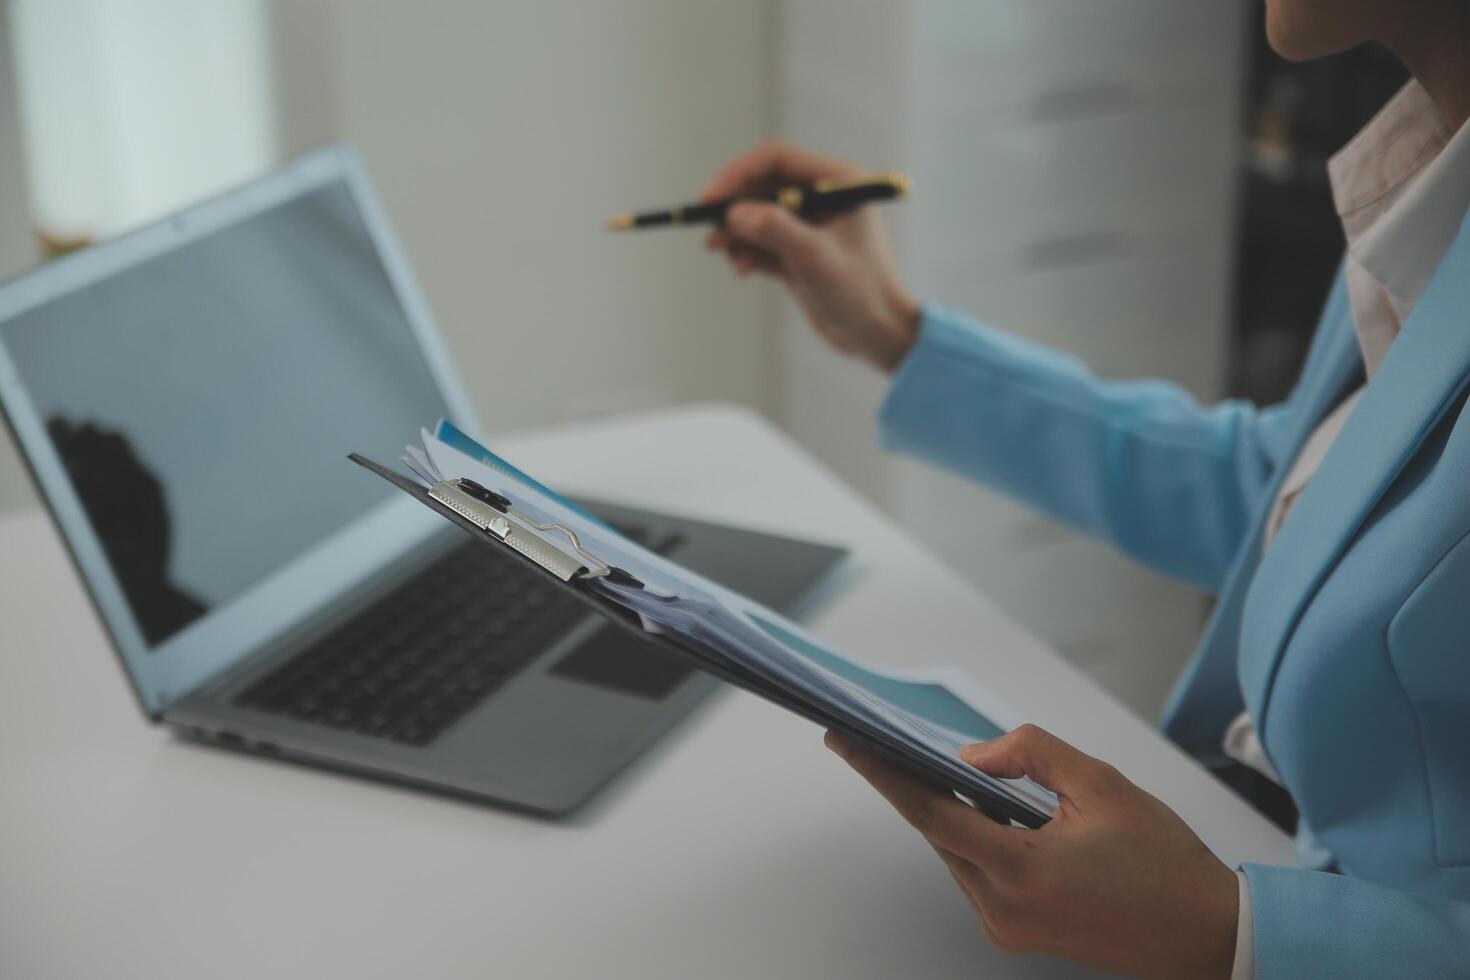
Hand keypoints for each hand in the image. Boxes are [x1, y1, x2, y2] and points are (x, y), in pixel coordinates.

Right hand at [701, 142, 919, 371]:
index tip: (711, 197)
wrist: (877, 335)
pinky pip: (761, 243)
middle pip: (762, 187)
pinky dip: (746, 252)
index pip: (776, 160)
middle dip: (733, 207)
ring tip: (722, 253)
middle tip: (709, 229)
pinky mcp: (798, 254)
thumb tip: (733, 213)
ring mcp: (808, 227)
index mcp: (837, 182)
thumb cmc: (860, 290)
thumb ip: (773, 229)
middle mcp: (822, 198)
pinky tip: (741, 269)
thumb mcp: (813, 256)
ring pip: (757, 216)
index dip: (739, 173)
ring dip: (736, 233)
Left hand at [827, 724, 1239, 978]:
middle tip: (886, 740)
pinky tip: (980, 804)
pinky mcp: (1017, 933)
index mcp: (1020, 870)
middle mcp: (1002, 908)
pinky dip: (974, 836)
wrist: (1207, 935)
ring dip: (949, 810)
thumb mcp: (1101, 785)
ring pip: (957, 852)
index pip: (930, 812)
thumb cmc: (1164, 862)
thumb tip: (973, 753)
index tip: (846, 742)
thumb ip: (1031, 755)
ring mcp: (1007, 927)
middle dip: (914, 784)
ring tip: (934, 764)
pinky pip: (978, 872)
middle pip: (939, 831)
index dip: (882, 772)